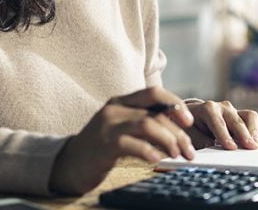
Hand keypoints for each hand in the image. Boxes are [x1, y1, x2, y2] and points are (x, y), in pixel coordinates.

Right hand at [49, 87, 195, 194]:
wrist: (68, 165)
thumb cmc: (100, 148)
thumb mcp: (121, 127)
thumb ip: (143, 121)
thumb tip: (179, 126)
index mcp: (121, 101)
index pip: (154, 93)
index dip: (175, 104)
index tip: (189, 122)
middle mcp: (114, 109)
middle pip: (156, 114)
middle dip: (178, 133)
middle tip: (190, 151)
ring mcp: (107, 125)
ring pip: (148, 125)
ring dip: (169, 141)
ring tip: (177, 155)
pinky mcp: (104, 144)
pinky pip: (133, 144)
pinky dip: (150, 151)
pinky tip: (157, 160)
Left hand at [184, 100, 257, 149]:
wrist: (191, 118)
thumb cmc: (189, 127)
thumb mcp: (187, 133)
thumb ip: (196, 139)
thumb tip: (207, 146)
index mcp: (206, 109)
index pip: (216, 121)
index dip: (223, 134)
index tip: (230, 146)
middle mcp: (222, 107)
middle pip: (235, 119)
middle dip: (243, 134)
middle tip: (249, 147)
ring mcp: (234, 111)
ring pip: (248, 116)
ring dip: (254, 131)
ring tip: (257, 145)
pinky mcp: (242, 117)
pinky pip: (256, 120)